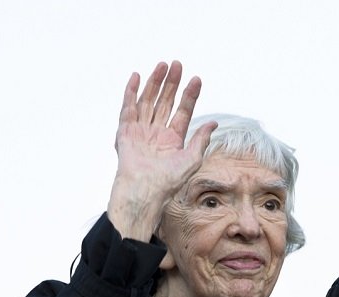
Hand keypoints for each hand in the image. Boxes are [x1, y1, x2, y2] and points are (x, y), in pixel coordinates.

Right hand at [106, 60, 216, 240]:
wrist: (145, 191)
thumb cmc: (169, 182)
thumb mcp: (192, 159)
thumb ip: (201, 140)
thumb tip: (213, 124)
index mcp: (173, 139)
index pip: (183, 111)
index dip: (190, 95)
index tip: (196, 79)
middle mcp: (157, 133)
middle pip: (165, 102)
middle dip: (171, 83)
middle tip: (177, 64)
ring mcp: (141, 131)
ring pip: (148, 101)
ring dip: (154, 83)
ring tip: (162, 65)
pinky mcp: (126, 132)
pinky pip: (128, 108)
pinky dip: (131, 92)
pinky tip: (137, 77)